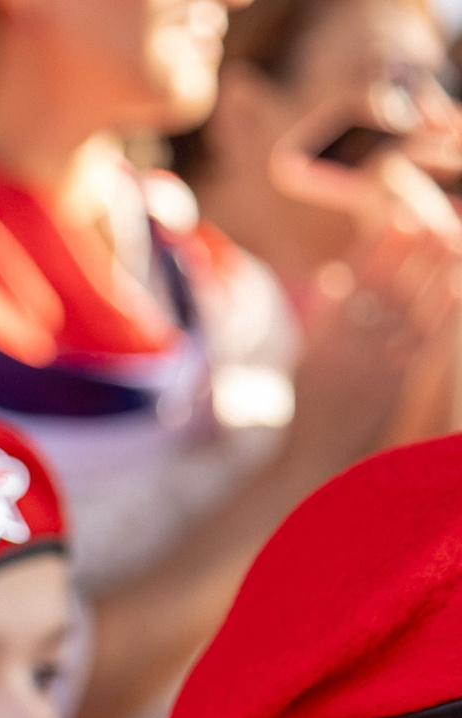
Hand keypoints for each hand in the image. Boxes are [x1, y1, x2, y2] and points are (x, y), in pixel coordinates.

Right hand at [285, 212, 461, 476]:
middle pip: (383, 289)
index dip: (378, 249)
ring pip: (405, 308)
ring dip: (427, 272)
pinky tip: (454, 288)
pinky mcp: (393, 384)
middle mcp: (346, 346)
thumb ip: (324, 317)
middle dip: (407, 253)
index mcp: (323, 337)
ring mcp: (370, 364)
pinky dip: (438, 314)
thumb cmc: (314, 411)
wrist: (309, 462)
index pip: (355, 283)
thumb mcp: (308, 359)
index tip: (399, 217)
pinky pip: (420, 341)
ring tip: (449, 238)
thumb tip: (333, 274)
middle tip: (431, 217)